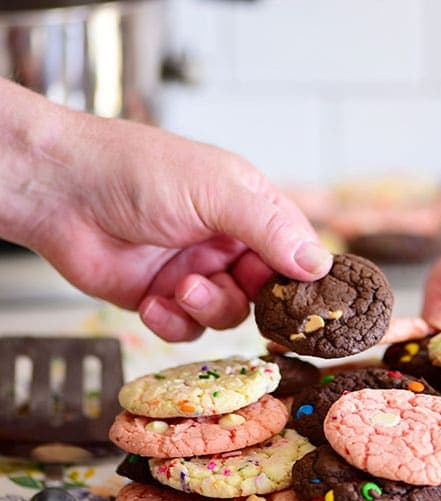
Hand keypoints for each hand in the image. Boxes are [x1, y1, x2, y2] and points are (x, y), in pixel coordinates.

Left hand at [3, 83, 331, 340]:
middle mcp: (224, 241)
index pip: (294, 248)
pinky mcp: (159, 298)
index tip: (312, 304)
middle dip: (253, 297)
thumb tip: (319, 264)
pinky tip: (153, 301)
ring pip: (228, 312)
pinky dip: (172, 321)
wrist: (62, 192)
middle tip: (239, 293)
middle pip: (265, 290)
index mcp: (247, 206)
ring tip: (183, 287)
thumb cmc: (137, 172)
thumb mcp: (216, 191)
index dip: (304, 276)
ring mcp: (192, 270)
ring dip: (208, 306)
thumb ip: (269, 229)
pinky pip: (186, 327)